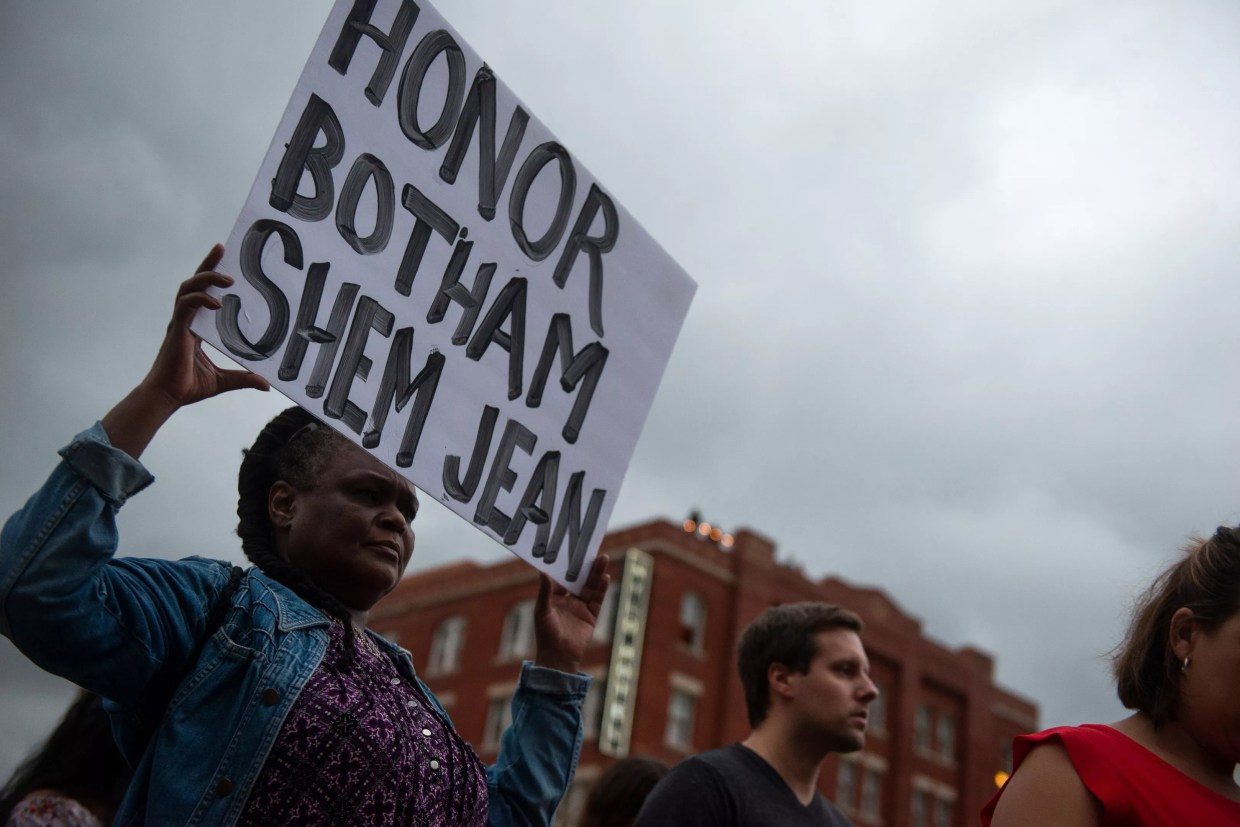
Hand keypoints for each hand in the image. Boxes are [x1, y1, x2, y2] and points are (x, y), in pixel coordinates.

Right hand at [101, 245, 268, 458]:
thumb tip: (267, 385)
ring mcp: (179, 323)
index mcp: (196, 327)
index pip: (204, 294)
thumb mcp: (224, 381)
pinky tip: (216, 302)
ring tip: (227, 276)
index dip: (212, 277)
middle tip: (222, 248)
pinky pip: (186, 306)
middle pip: (195, 283)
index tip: (228, 263)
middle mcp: (186, 320)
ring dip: (206, 278)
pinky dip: (200, 300)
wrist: (166, 398)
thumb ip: (244, 378)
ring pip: (188, 289)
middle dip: (208, 264)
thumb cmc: (188, 387)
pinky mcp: (176, 330)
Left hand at [533, 554, 610, 673]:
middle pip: (579, 579)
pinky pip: (597, 600)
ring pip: (590, 587)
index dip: (567, 564)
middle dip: (585, 566)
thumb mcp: (542, 611)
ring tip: (603, 558)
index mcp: (553, 597)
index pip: (561, 576)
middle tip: (591, 549)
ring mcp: (580, 608)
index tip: (571, 550)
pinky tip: (605, 577)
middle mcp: (568, 600)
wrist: (558, 658)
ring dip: (596, 573)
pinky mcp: (590, 616)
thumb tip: (542, 571)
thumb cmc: (545, 634)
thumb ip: (545, 591)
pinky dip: (601, 589)